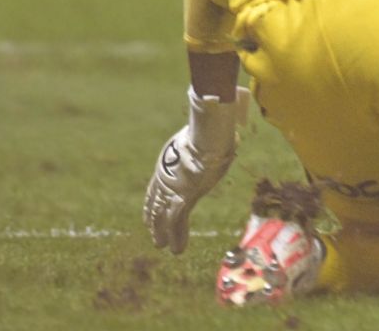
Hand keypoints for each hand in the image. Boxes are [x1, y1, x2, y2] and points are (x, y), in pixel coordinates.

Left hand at [144, 86, 250, 253]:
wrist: (209, 135)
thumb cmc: (210, 129)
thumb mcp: (206, 135)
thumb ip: (211, 137)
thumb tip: (230, 126)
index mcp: (168, 163)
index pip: (156, 186)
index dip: (152, 200)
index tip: (149, 211)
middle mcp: (167, 178)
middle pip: (156, 202)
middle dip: (153, 218)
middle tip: (151, 231)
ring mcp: (173, 189)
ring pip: (163, 216)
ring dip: (161, 232)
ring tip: (160, 245)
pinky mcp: (182, 199)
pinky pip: (177, 223)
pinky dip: (176, 238)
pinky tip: (175, 250)